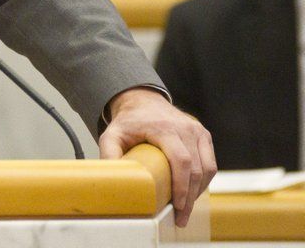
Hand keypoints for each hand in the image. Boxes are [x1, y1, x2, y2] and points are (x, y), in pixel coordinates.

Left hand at [99, 88, 215, 227]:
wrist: (142, 101)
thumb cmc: (128, 121)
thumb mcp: (112, 135)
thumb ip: (109, 154)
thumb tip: (112, 180)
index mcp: (164, 128)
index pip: (181, 161)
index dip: (182, 186)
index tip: (177, 206)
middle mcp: (185, 128)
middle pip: (196, 169)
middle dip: (190, 197)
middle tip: (180, 217)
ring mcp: (197, 131)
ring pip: (207, 168)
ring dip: (198, 191)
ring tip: (185, 209)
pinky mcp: (203, 135)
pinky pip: (210, 163)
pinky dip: (203, 180)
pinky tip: (192, 193)